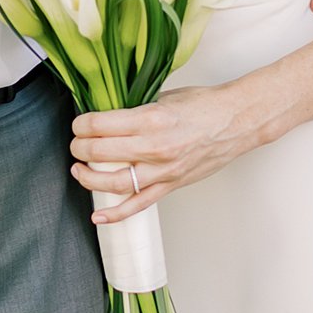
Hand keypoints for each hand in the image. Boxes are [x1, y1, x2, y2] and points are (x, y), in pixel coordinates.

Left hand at [69, 84, 264, 222]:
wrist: (236, 121)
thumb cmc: (204, 105)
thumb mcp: (164, 96)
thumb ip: (135, 109)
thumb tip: (107, 115)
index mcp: (150, 118)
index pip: (100, 125)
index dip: (81, 125)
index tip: (78, 124)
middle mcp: (154, 146)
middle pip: (100, 152)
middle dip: (80, 148)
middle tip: (75, 144)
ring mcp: (163, 170)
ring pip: (114, 182)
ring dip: (89, 178)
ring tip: (79, 170)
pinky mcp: (171, 185)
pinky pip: (138, 204)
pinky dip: (116, 214)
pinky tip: (99, 216)